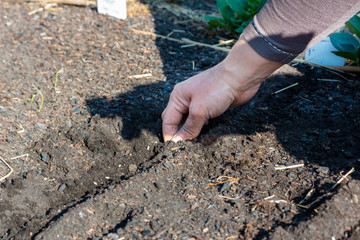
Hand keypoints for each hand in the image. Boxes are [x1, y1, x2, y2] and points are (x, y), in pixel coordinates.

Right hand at [162, 36, 282, 141]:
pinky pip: (200, 120)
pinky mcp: (209, 106)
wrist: (240, 77)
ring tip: (193, 144)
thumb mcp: (199, 111)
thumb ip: (189, 128)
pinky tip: (204, 134)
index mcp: (177, 97)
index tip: (172, 149)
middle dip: (177, 133)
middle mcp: (185, 99)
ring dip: (189, 132)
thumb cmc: (217, 88)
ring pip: (188, 121)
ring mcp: (197, 102)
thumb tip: (178, 141)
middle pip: (176, 120)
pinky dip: (200, 128)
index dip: (169, 134)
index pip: (168, 120)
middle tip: (182, 147)